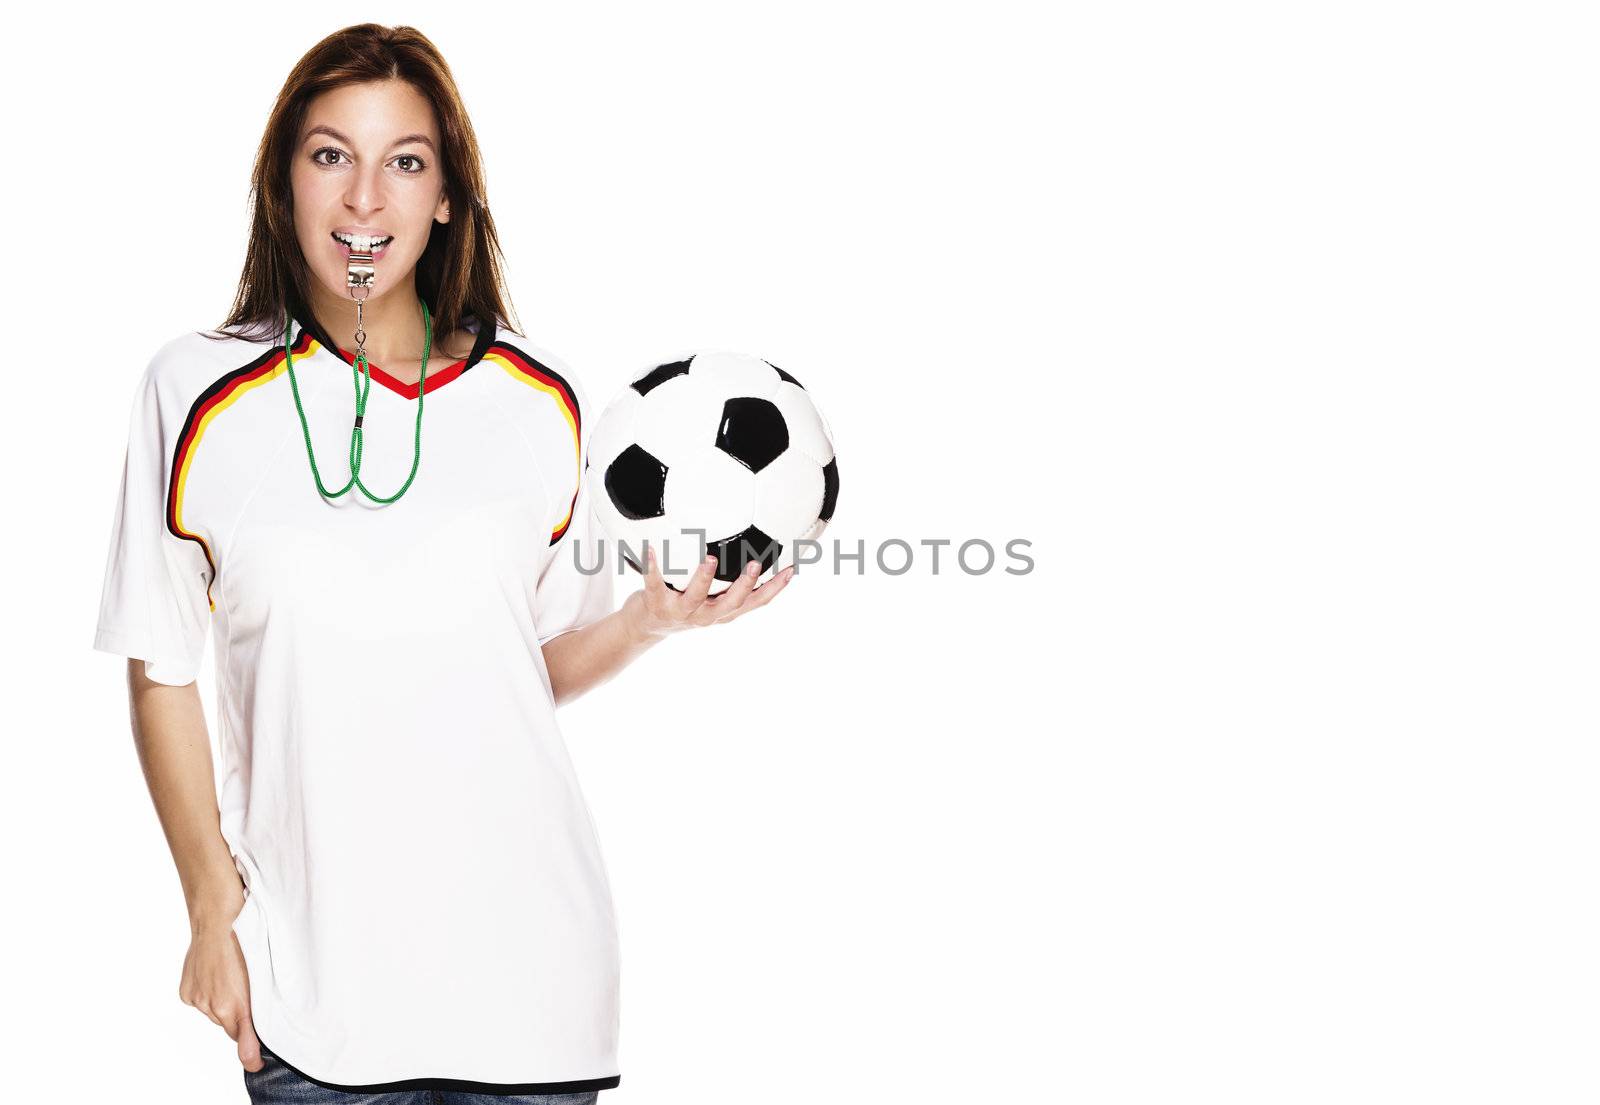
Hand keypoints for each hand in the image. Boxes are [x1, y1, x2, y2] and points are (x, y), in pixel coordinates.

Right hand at [179, 897, 263, 1072]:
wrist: (219, 921)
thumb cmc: (247, 945)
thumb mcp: (261, 979)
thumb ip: (253, 1023)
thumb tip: (251, 1058)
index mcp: (234, 1006)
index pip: (242, 1040)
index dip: (252, 1040)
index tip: (259, 1049)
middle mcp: (212, 1008)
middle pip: (229, 1026)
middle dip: (239, 1016)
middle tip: (247, 992)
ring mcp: (197, 1000)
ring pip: (215, 1014)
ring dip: (223, 1004)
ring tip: (231, 979)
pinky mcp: (186, 992)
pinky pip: (200, 1002)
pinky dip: (208, 995)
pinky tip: (215, 977)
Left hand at [629, 545, 794, 638]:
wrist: (645, 626)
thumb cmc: (683, 602)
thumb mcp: (711, 596)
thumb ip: (729, 578)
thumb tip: (750, 539)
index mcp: (723, 611)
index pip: (755, 602)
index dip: (775, 588)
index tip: (790, 569)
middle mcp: (706, 615)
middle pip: (731, 603)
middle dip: (745, 584)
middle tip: (756, 564)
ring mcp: (681, 611)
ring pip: (696, 597)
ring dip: (704, 578)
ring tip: (711, 559)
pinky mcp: (656, 604)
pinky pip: (654, 583)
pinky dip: (653, 566)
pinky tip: (652, 547)